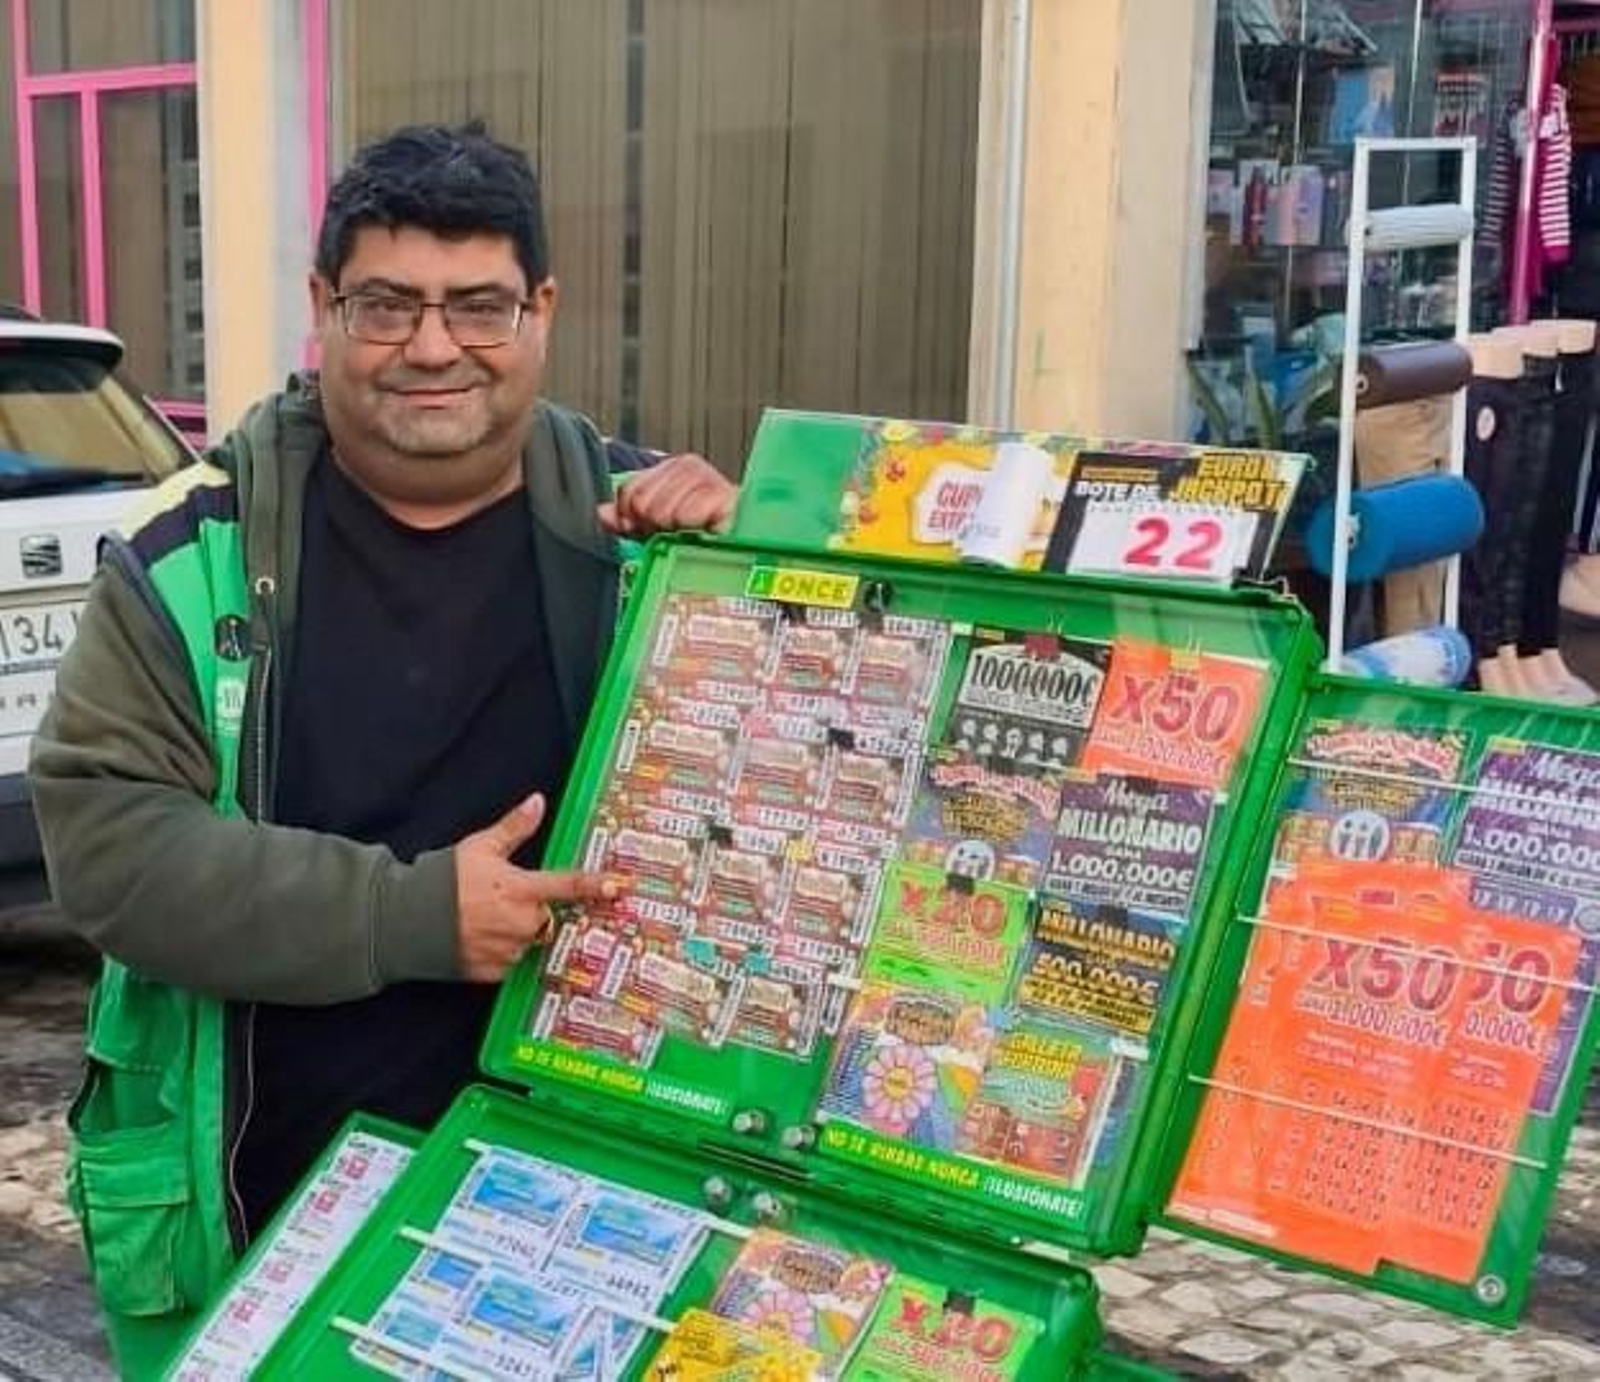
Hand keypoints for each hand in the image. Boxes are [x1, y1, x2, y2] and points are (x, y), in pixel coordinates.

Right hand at [454, 793, 617, 981]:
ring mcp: (508, 951)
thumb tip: (538, 801)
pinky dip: (500, 950)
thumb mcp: (479, 847)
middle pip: (545, 917)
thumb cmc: (440, 881)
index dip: (594, 886)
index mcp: (520, 890)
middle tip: (502, 899)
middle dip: (532, 909)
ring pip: (528, 940)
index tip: (618, 887)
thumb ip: (513, 828)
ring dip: (516, 931)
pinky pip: (510, 961)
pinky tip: (479, 937)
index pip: (567, 886)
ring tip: (484, 918)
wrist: (403, 922)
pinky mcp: (494, 973)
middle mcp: (520, 923)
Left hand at [598, 452, 736, 536]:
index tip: (649, 529)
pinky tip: (704, 531)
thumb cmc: (704, 535)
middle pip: (643, 502)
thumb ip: (627, 518)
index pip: (629, 490)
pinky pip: (690, 515)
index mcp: (670, 469)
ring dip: (675, 531)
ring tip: (691, 532)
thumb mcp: (656, 527)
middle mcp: (689, 467)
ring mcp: (709, 478)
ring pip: (664, 511)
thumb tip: (602, 514)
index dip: (632, 517)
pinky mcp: (727, 495)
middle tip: (675, 532)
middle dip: (654, 525)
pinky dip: (693, 528)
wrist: (747, 544)